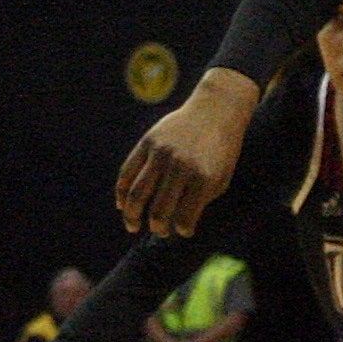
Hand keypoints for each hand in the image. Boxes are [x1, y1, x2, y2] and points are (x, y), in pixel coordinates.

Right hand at [118, 68, 258, 236]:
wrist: (216, 110)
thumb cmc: (221, 150)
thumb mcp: (221, 177)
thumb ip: (200, 202)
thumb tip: (176, 225)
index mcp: (203, 179)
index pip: (184, 218)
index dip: (182, 230)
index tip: (183, 231)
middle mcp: (180, 167)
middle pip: (158, 210)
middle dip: (157, 227)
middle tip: (159, 231)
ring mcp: (161, 154)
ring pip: (137, 194)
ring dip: (132, 216)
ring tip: (133, 226)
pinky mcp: (147, 142)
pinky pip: (127, 173)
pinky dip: (121, 193)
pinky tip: (123, 205)